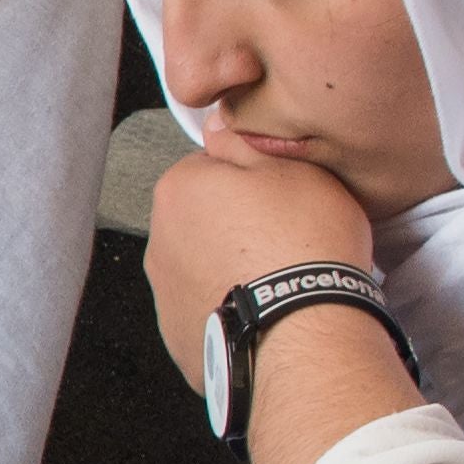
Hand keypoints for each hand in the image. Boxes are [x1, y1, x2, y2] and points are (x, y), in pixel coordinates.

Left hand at [143, 130, 379, 392]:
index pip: (210, 167)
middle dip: (238, 224)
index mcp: (179, 189)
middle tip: (286, 236)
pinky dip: (230, 307)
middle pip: (203, 219)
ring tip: (278, 278)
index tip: (280, 194)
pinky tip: (264, 310)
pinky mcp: (179, 336)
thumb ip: (245, 142)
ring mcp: (165, 294)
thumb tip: (219, 127)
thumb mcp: (291, 167)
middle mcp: (159, 241)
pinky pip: (207, 309)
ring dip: (232, 267)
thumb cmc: (304, 246)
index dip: (253, 178)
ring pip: (203, 266)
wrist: (303, 332)